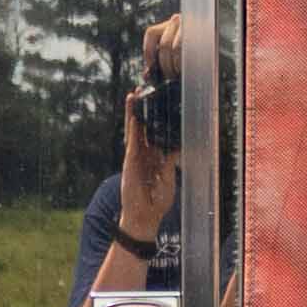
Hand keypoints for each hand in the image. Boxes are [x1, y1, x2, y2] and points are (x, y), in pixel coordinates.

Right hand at [118, 78, 178, 241]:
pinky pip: (131, 138)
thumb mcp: (169, 177)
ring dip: (134, 111)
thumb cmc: (157, 200)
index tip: (157, 103)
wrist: (144, 216)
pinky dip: (132, 124)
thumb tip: (176, 147)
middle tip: (143, 90)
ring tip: (134, 93)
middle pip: (143, 126)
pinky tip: (132, 112)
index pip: (155, 133)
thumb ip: (170, 162)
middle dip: (143, 110)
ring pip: (135, 129)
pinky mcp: (130, 160)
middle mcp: (143, 153)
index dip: (155, 119)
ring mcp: (135, 155)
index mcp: (154, 157)